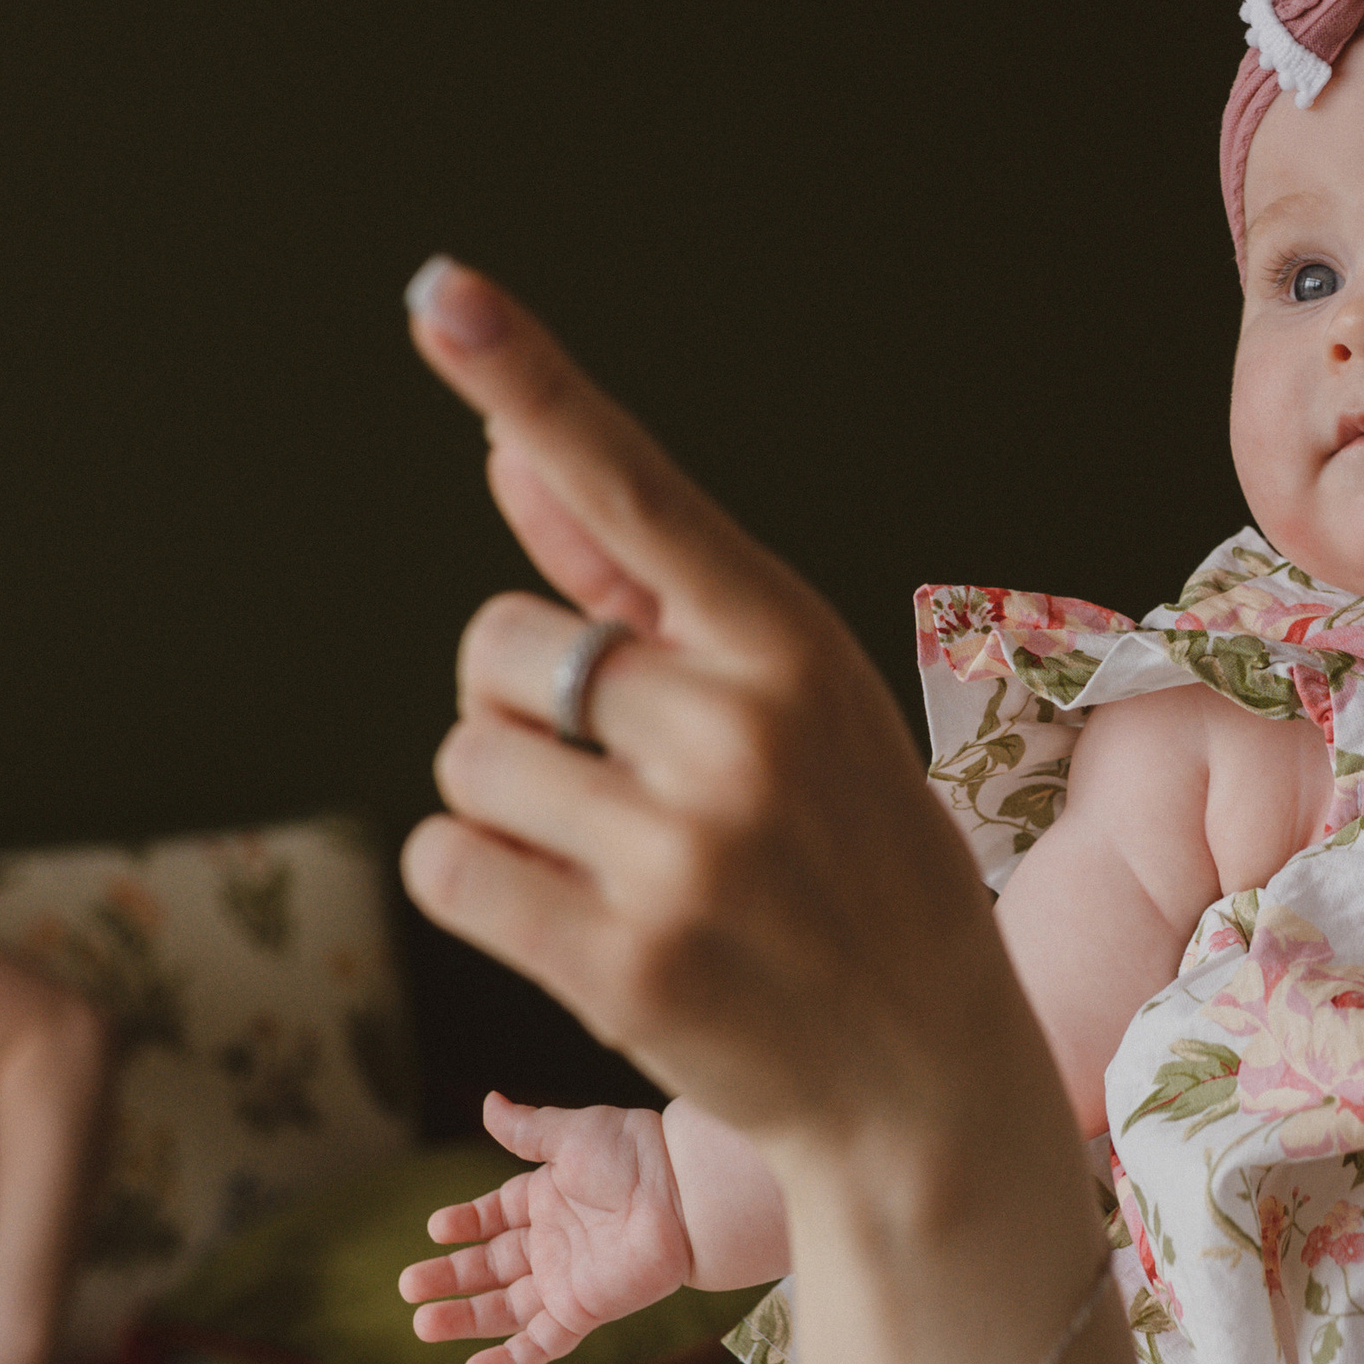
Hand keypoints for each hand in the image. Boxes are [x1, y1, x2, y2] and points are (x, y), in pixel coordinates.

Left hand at [397, 257, 1061, 1189]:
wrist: (922, 1075)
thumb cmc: (846, 859)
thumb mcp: (787, 703)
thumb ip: (638, 586)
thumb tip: (506, 457)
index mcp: (788, 642)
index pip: (634, 488)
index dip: (530, 381)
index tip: (440, 287)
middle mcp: (740, 729)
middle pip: (495, 647)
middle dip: (523, 710)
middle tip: (625, 786)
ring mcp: (684, 849)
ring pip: (463, 762)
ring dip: (505, 811)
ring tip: (622, 866)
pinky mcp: (620, 960)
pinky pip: (445, 866)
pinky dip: (479, 888)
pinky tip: (579, 923)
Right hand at [400, 1089, 695, 1363]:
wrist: (682, 1193)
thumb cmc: (634, 1155)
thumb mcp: (570, 1134)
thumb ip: (525, 1130)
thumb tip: (489, 1102)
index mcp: (549, 1197)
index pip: (496, 1215)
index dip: (465, 1224)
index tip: (435, 1229)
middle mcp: (554, 1242)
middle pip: (491, 1265)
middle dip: (450, 1276)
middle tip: (408, 1285)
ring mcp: (566, 1280)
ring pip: (505, 1308)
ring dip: (465, 1319)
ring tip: (422, 1324)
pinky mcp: (583, 1310)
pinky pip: (541, 1344)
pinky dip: (508, 1362)